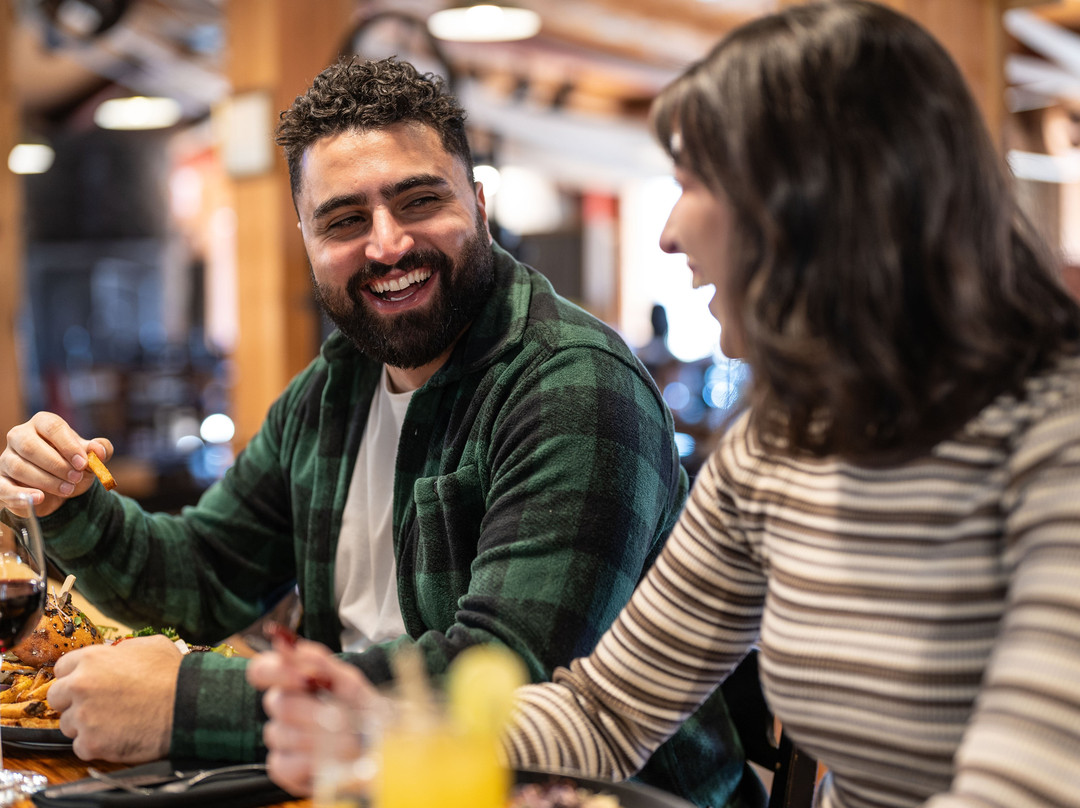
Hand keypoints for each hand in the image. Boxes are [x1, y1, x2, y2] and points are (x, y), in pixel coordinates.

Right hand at [1, 412, 112, 516]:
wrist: (61, 490)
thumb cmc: (74, 466)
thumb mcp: (91, 457)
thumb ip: (100, 450)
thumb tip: (99, 450)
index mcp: (42, 423)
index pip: (51, 426)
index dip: (68, 445)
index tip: (83, 462)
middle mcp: (19, 436)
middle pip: (30, 446)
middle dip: (56, 464)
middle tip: (76, 477)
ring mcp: (7, 458)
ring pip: (19, 467)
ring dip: (46, 480)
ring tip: (68, 489)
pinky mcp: (1, 480)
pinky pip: (3, 487)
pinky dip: (21, 495)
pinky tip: (39, 498)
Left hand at [49, 635, 180, 761]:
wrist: (187, 706)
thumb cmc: (173, 674)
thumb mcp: (151, 646)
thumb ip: (123, 649)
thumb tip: (116, 654)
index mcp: (92, 659)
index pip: (62, 669)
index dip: (76, 676)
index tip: (89, 685)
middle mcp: (81, 686)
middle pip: (56, 697)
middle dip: (73, 702)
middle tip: (96, 706)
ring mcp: (83, 716)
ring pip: (67, 725)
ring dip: (85, 725)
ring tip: (113, 723)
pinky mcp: (91, 743)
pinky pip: (81, 747)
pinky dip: (96, 745)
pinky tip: (117, 737)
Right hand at [247, 638, 380, 796]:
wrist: (380, 745)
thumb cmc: (363, 709)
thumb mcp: (348, 680)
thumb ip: (319, 661)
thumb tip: (291, 646)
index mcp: (294, 680)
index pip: (261, 669)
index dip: (276, 672)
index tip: (304, 679)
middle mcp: (283, 707)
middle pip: (277, 703)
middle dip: (313, 710)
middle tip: (341, 717)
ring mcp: (280, 737)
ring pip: (281, 734)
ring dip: (319, 738)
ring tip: (346, 741)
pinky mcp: (283, 768)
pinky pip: (282, 764)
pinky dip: (310, 763)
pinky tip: (328, 760)